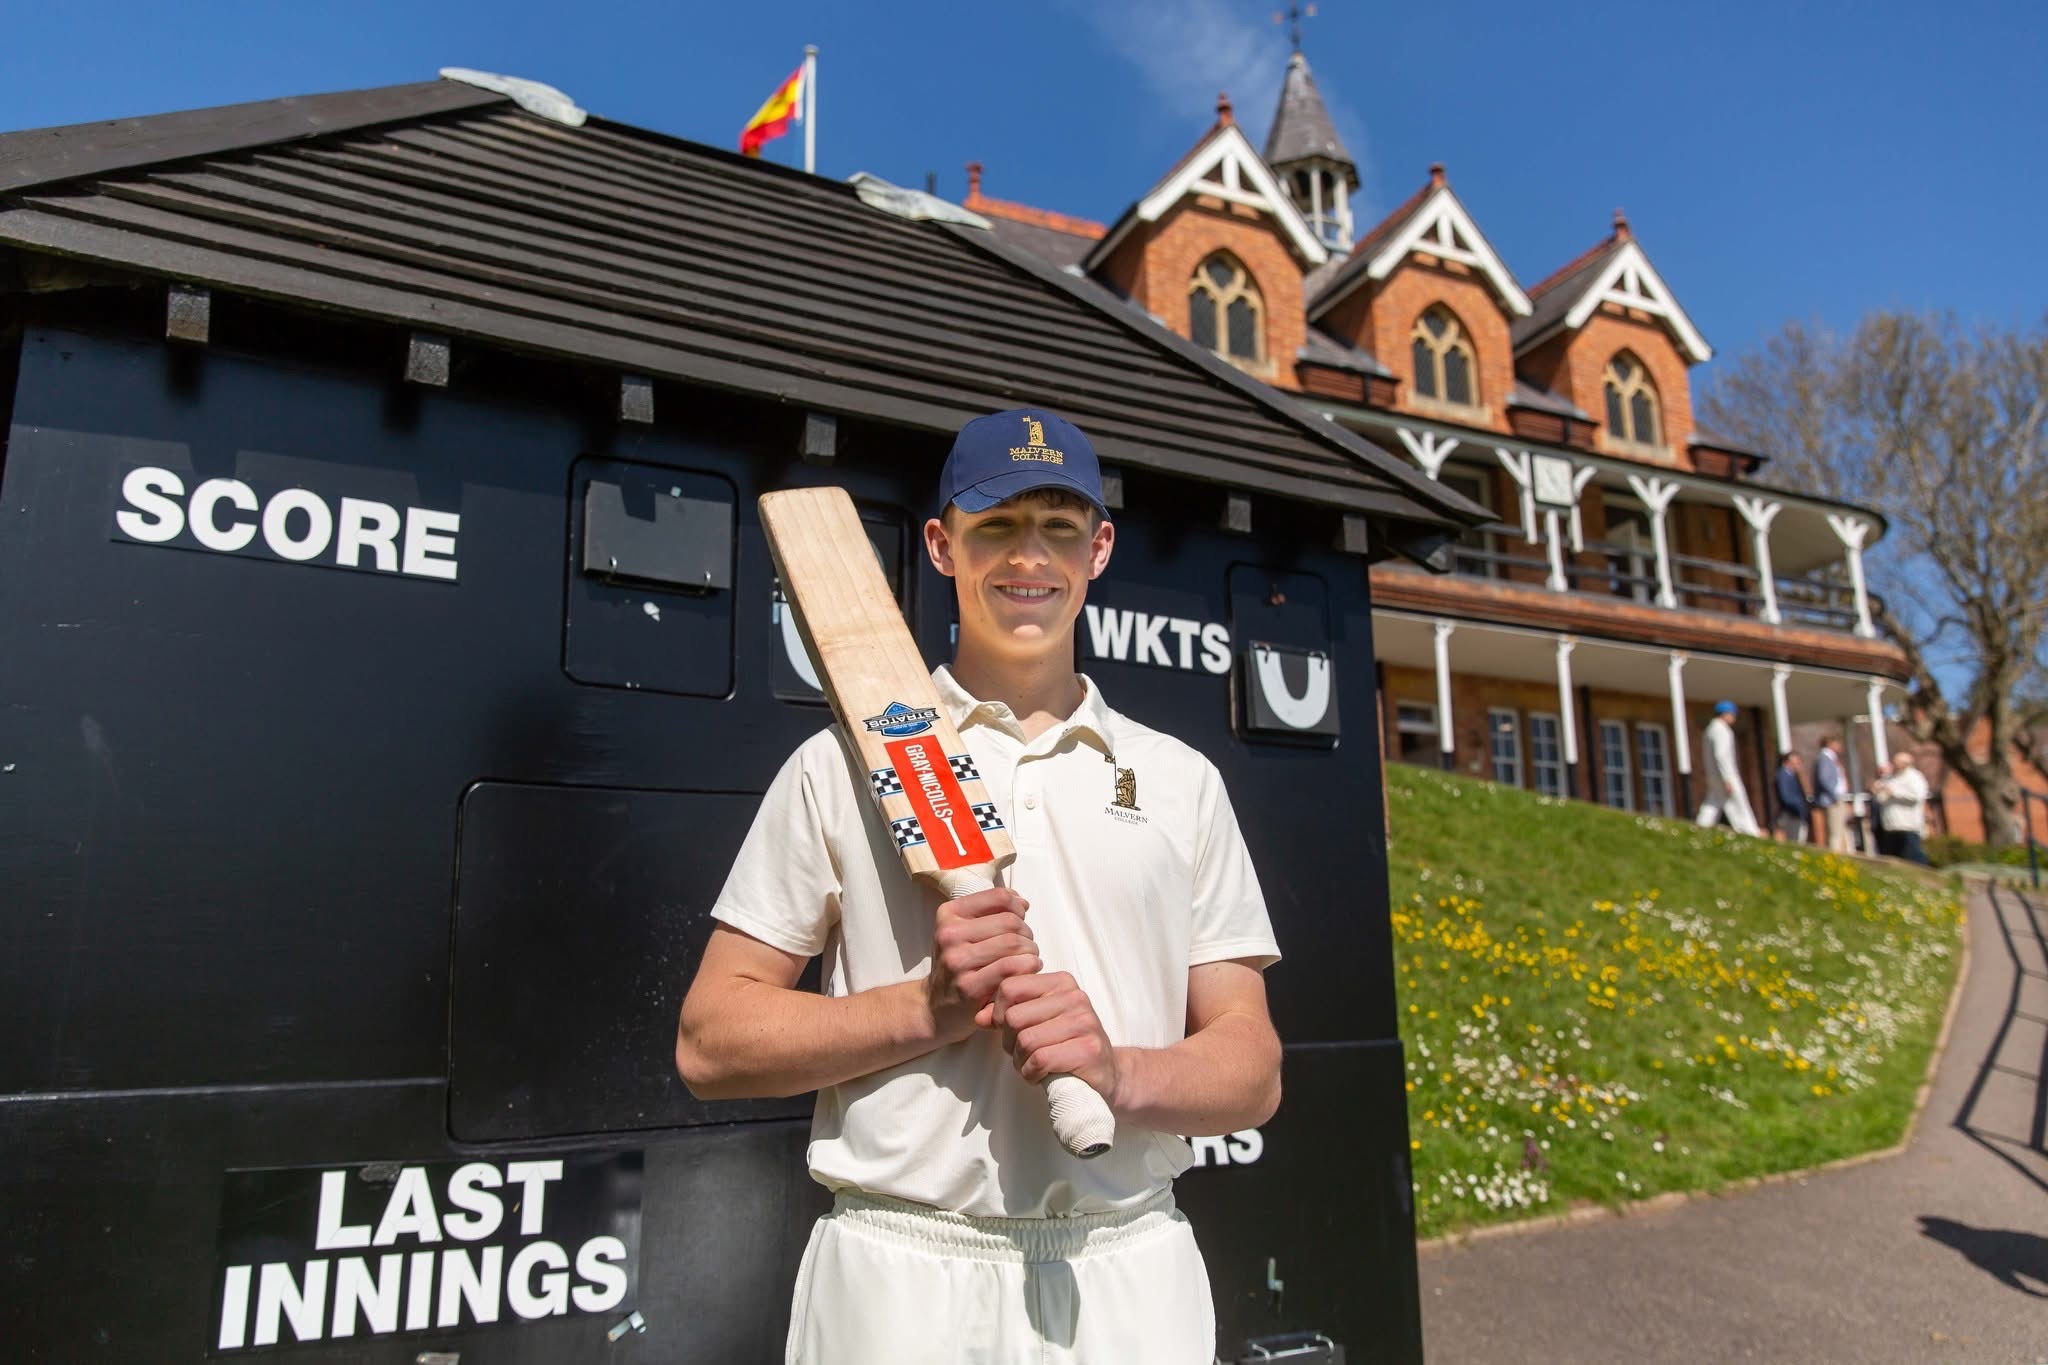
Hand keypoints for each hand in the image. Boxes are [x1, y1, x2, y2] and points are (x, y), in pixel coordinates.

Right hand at [925, 888, 1039, 1041]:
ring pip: (1013, 943)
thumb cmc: (958, 966)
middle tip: (1027, 946)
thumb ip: (992, 912)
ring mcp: (957, 961)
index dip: (1018, 907)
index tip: (1021, 920)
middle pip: (1010, 922)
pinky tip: (1028, 971)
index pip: (999, 897)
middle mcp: (949, 934)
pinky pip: (1010, 967)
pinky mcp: (968, 986)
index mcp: (949, 914)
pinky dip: (1028, 967)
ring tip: (1029, 959)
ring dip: (1031, 952)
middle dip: (1027, 934)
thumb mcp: (964, 932)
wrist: (935, 1007)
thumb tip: (1022, 902)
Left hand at [985, 971, 1119, 1103]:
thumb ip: (1006, 1015)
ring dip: (1020, 1061)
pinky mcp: (1088, 1050)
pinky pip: (1039, 1060)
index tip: (1010, 1031)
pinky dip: (1032, 1074)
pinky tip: (1041, 1075)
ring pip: (1025, 1040)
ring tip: (1033, 1065)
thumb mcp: (1036, 1023)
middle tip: (1023, 1053)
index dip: (999, 1014)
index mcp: (1061, 983)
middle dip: (1009, 1042)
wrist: (1106, 1075)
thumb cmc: (1065, 1047)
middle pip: (1013, 1017)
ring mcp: (1084, 1023)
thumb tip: (978, 1017)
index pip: (1009, 987)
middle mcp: (1075, 997)